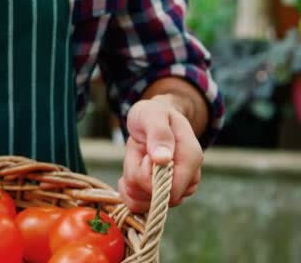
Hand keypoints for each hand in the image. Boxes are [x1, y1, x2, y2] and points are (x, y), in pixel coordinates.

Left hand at [118, 97, 202, 212]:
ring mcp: (175, 189)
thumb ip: (158, 134)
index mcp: (191, 158)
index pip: (173, 189)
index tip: (145, 155)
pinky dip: (128, 190)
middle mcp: (188, 177)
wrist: (153, 119)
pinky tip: (127, 172)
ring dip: (131, 180)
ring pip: (145, 202)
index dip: (150, 177)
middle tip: (138, 152)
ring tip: (135, 157)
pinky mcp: (161, 195)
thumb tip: (162, 159)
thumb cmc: (153, 114)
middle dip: (137, 176)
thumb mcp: (152, 116)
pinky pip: (139, 205)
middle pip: (157, 197)